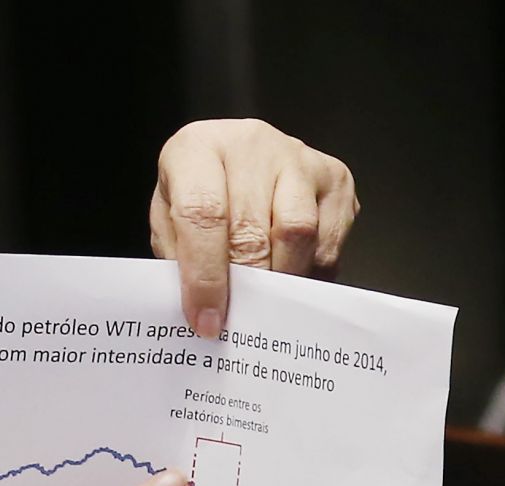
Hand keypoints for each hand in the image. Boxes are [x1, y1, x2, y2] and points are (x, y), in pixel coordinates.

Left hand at [149, 118, 358, 337]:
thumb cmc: (197, 189)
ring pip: (298, 234)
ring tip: (262, 303)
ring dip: (280, 280)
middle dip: (244, 287)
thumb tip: (203, 310)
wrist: (234, 153)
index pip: (202, 215)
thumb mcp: (168, 217)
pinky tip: (288, 277)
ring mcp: (299, 158)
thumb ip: (179, 257)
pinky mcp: (335, 178)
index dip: (204, 276)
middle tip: (235, 320)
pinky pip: (327, 242)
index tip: (206, 319)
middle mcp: (251, 145)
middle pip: (253, 230)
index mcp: (198, 149)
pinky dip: (309, 272)